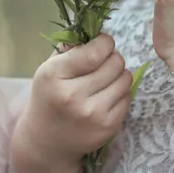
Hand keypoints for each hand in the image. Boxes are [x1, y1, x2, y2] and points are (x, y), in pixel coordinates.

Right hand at [10, 34, 132, 172]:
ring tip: (105, 78)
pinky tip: (106, 95)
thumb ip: (70, 47)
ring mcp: (92, 114)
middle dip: (112, 57)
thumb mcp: (48, 69)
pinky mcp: (107, 127)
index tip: (101, 44)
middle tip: (103, 62)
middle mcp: (72, 96)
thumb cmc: (49, 97)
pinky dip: (120, 92)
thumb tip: (96, 30)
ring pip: (125, 79)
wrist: (46, 142)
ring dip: (119, 74)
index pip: (95, 52)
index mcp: (54, 76)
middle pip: (114, 63)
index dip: (105, 42)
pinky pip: (128, 97)